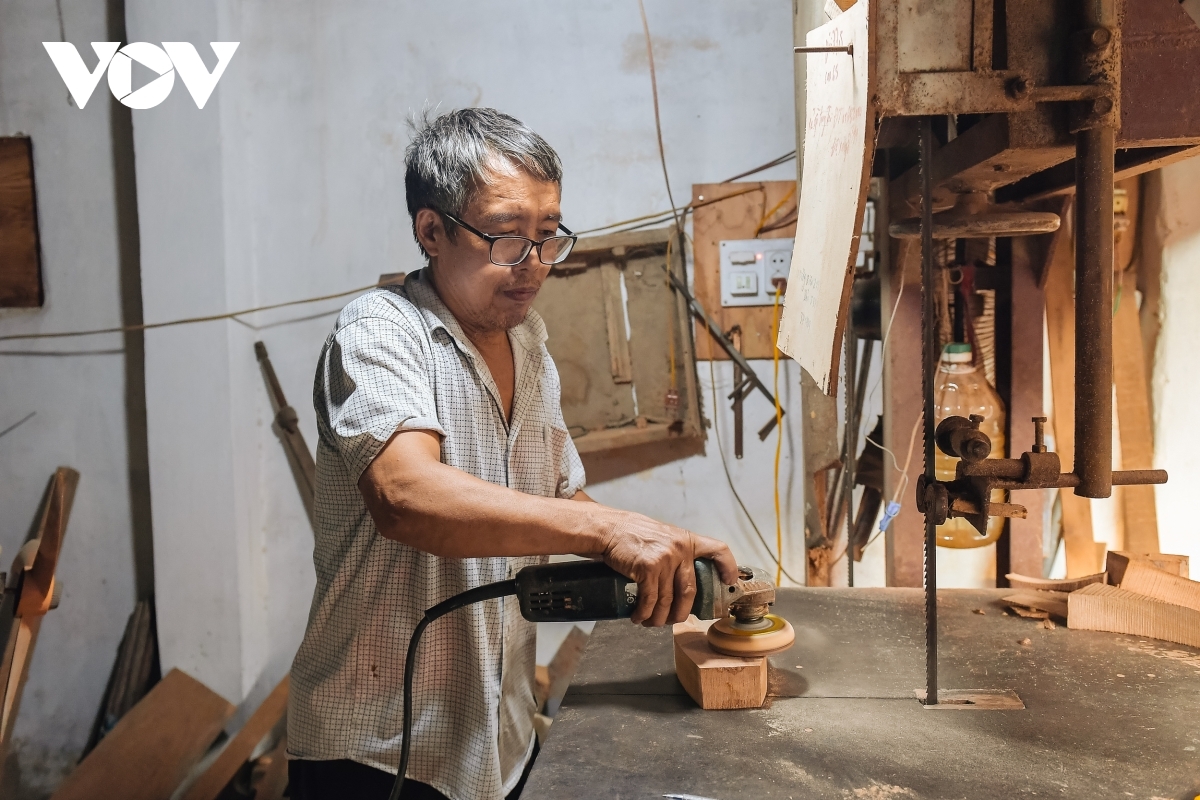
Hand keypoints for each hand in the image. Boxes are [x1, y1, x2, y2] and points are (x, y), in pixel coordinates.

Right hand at [595, 510, 737, 626]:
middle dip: (681, 613)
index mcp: (686, 540)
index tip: (729, 581)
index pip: (718, 550)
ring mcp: (664, 560)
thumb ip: (675, 552)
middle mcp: (679, 549)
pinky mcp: (647, 569)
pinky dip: (644, 613)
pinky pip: (650, 600)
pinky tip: (639, 617)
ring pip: (668, 600)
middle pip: (689, 591)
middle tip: (673, 620)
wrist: (608, 529)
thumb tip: (681, 580)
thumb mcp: (662, 536)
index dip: (728, 567)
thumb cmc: (632, 533)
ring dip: (659, 618)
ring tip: (650, 622)